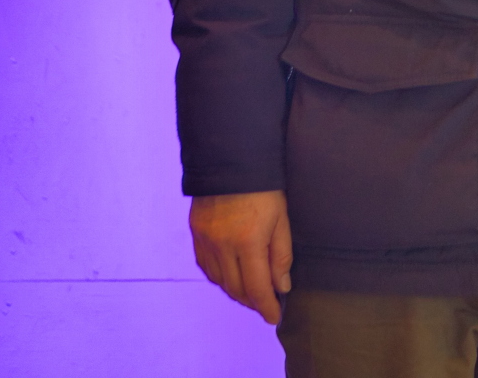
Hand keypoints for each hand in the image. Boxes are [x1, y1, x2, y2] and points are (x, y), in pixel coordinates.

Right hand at [190, 189, 292, 323]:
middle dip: (252, 301)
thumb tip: (281, 287)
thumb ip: (281, 256)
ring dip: (235, 291)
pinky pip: (205, 266)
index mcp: (248, 242)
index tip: (274, 317)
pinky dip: (219, 276)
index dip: (266, 307)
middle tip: (265, 304)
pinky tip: (230, 276)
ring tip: (250, 291)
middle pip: (236, 289)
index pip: (257, 288)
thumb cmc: (264, 188)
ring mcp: (205, 240)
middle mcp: (222, 246)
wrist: (231, 160)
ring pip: (219, 281)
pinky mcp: (195, 233)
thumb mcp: (281, 219)